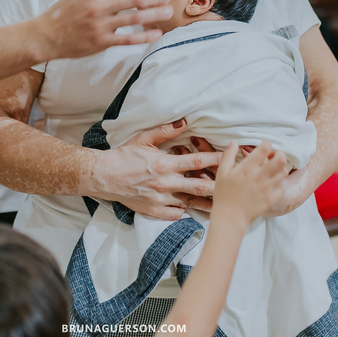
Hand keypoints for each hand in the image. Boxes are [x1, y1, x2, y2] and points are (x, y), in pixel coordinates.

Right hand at [33, 0, 170, 60]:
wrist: (45, 36)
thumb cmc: (63, 13)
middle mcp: (98, 6)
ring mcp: (100, 25)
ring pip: (134, 18)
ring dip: (155, 14)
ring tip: (168, 12)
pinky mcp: (101, 42)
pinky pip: (128, 39)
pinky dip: (144, 36)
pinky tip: (157, 34)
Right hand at [88, 120, 220, 220]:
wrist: (104, 176)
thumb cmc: (124, 156)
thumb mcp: (144, 139)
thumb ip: (165, 131)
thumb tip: (184, 122)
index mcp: (164, 163)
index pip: (197, 162)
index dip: (215, 160)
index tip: (229, 159)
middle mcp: (165, 183)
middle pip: (199, 186)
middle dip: (218, 186)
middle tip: (233, 186)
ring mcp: (159, 199)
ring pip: (189, 202)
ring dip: (206, 203)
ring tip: (222, 205)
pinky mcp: (153, 210)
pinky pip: (174, 214)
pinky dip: (184, 211)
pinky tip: (192, 208)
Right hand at [213, 141, 289, 225]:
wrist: (230, 217)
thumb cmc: (223, 194)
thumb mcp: (222, 172)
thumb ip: (228, 155)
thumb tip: (234, 142)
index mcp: (247, 168)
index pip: (265, 149)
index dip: (266, 143)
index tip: (263, 145)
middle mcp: (260, 177)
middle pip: (280, 159)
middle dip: (278, 154)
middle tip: (271, 156)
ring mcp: (267, 189)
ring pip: (284, 172)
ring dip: (279, 168)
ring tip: (271, 169)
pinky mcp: (271, 199)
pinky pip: (282, 187)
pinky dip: (279, 183)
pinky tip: (271, 183)